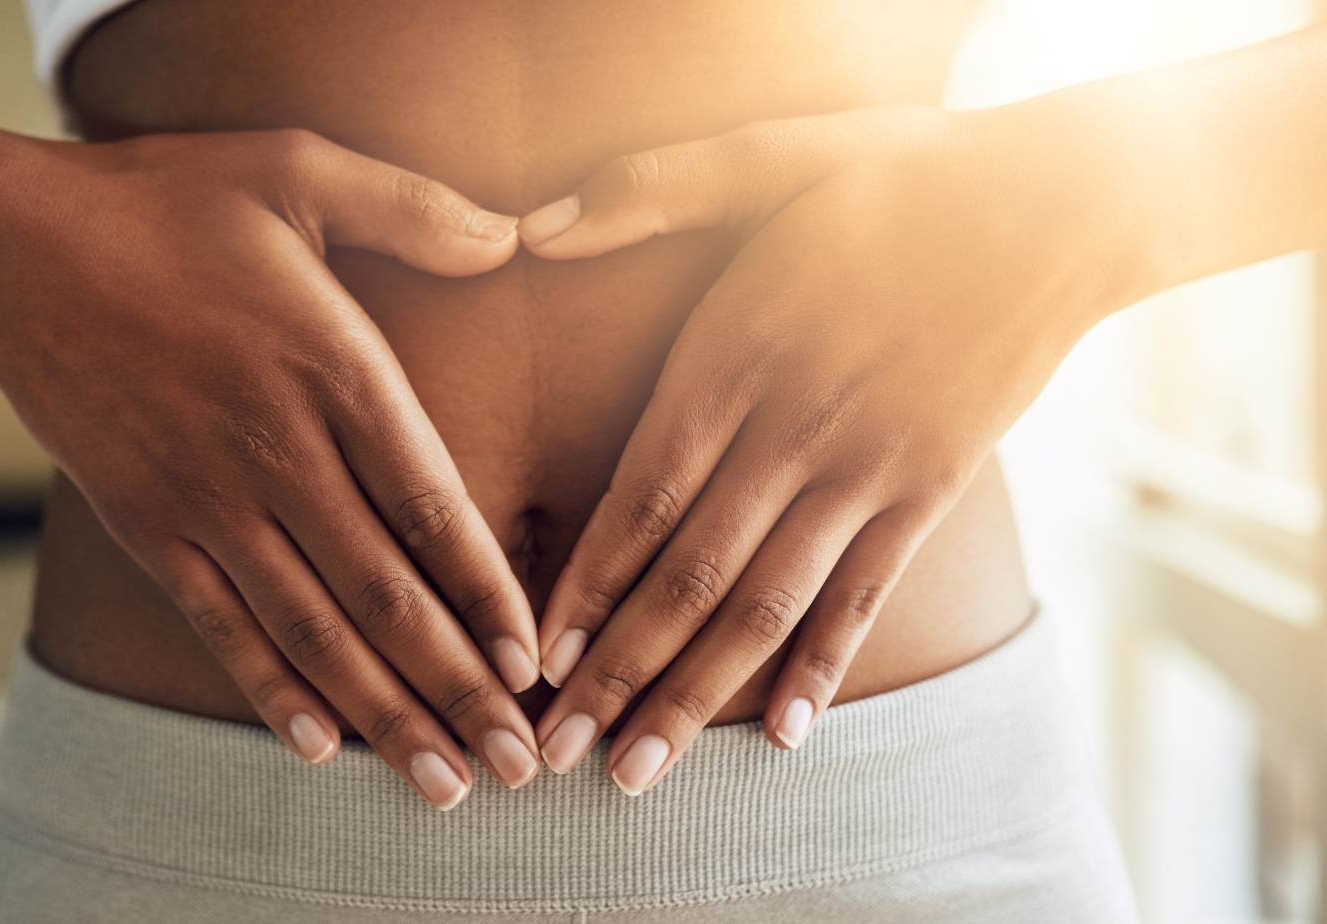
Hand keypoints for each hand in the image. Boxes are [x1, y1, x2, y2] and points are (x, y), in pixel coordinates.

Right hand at [0, 129, 542, 806]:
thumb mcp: (294, 170)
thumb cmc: (164, 203)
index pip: (431, 505)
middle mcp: (275, 449)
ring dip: (383, 715)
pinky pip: (220, 626)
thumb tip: (511, 234)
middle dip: (458, 688)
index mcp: (331, 366)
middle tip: (516, 765)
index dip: (488, 594)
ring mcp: (206, 499)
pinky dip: (272, 691)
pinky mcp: (147, 525)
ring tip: (442, 784)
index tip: (534, 662)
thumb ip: (412, 206)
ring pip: (311, 630)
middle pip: (385, 593)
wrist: (7, 247)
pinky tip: (319, 747)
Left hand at [518, 106, 1119, 792]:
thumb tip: (537, 226)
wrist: (1059, 208)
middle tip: (556, 752)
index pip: (640, 493)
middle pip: (688, 573)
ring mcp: (868, 469)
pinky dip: (821, 667)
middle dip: (615, 671)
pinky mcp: (930, 491)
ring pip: (766, 604)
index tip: (534, 659)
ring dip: (696, 695)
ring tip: (639, 774)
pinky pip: (866, 596)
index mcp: (737, 352)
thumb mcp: (773, 154)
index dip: (583, 583)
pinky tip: (782, 738)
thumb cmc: (899, 181)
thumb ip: (653, 189)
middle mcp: (795, 428)